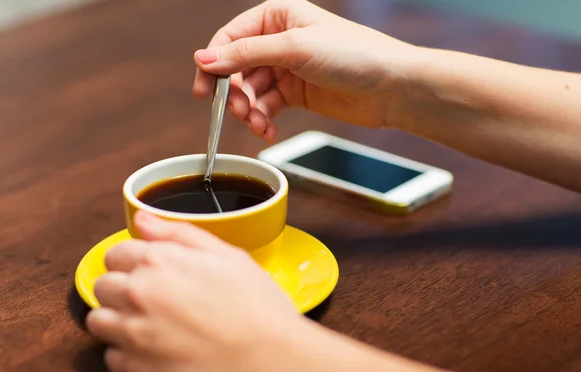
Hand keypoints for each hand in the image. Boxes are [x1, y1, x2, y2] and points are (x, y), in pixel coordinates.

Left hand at [86, 211, 302, 371]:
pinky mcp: (134, 369)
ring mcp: (132, 333)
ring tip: (149, 325)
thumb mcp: (227, 254)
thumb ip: (178, 232)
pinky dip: (127, 354)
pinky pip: (111, 357)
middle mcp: (137, 293)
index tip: (148, 273)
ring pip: (97, 320)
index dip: (132, 262)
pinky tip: (155, 350)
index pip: (115, 254)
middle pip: (103, 285)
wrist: (271, 357)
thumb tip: (142, 219)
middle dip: (122, 288)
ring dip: (116, 320)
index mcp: (158, 261)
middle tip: (152, 299)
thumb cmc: (256, 305)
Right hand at [192, 0, 416, 140]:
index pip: (230, 37)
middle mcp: (279, 40)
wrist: (392, 87)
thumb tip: (204, 58)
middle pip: (237, 67)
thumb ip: (247, 54)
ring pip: (250, 90)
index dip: (214, 63)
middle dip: (234, 93)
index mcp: (278, 16)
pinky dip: (263, 120)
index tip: (204, 89)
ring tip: (258, 125)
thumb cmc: (355, 55)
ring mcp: (287, 68)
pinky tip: (266, 129)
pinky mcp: (296, 93)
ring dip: (249, 110)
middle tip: (238, 112)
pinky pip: (266, 106)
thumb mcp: (296, 49)